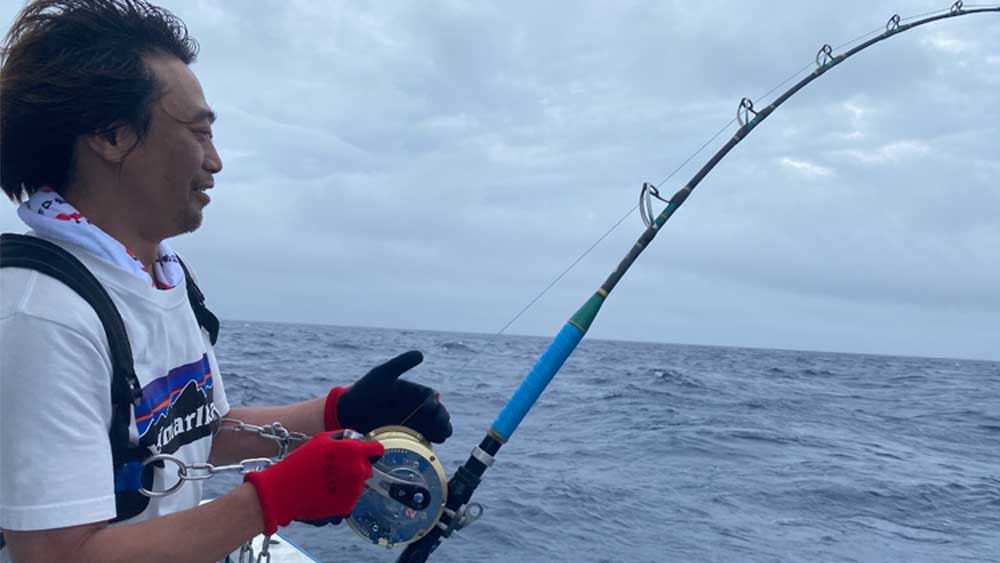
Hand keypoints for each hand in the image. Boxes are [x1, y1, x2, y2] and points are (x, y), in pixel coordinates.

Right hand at [244, 432, 383, 534]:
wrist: (283, 492)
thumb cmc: (299, 462)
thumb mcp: (321, 440)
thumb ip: (344, 437)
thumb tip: (357, 439)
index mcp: (354, 451)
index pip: (377, 450)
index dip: (370, 451)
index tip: (363, 454)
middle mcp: (358, 471)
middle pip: (367, 468)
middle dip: (356, 467)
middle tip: (336, 469)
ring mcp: (354, 491)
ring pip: (359, 485)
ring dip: (348, 483)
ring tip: (325, 482)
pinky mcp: (347, 507)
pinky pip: (350, 500)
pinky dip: (341, 497)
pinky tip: (324, 494)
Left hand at [325, 351, 452, 442]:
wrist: (348, 414)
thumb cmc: (364, 390)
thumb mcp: (382, 374)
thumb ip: (401, 364)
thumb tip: (421, 354)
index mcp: (414, 393)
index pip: (432, 398)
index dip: (435, 403)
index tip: (428, 408)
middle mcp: (416, 409)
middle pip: (439, 415)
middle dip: (442, 420)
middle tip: (440, 426)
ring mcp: (412, 425)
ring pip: (435, 430)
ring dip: (441, 433)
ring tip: (438, 437)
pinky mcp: (405, 439)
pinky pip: (423, 442)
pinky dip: (428, 444)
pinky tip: (427, 446)